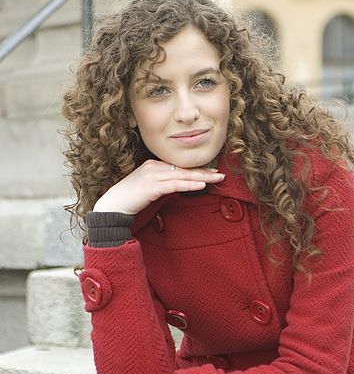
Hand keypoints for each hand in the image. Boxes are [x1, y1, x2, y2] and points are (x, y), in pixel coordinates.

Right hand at [93, 160, 224, 214]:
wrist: (111, 207)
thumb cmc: (130, 201)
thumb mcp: (150, 190)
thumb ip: (163, 186)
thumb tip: (179, 188)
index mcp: (153, 165)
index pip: (179, 167)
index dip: (196, 169)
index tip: (212, 172)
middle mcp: (153, 167)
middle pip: (183, 168)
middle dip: (204, 171)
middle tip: (221, 174)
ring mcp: (152, 175)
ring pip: (181, 175)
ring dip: (201, 177)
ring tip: (216, 179)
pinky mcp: (151, 187)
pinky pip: (174, 184)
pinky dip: (188, 185)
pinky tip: (200, 185)